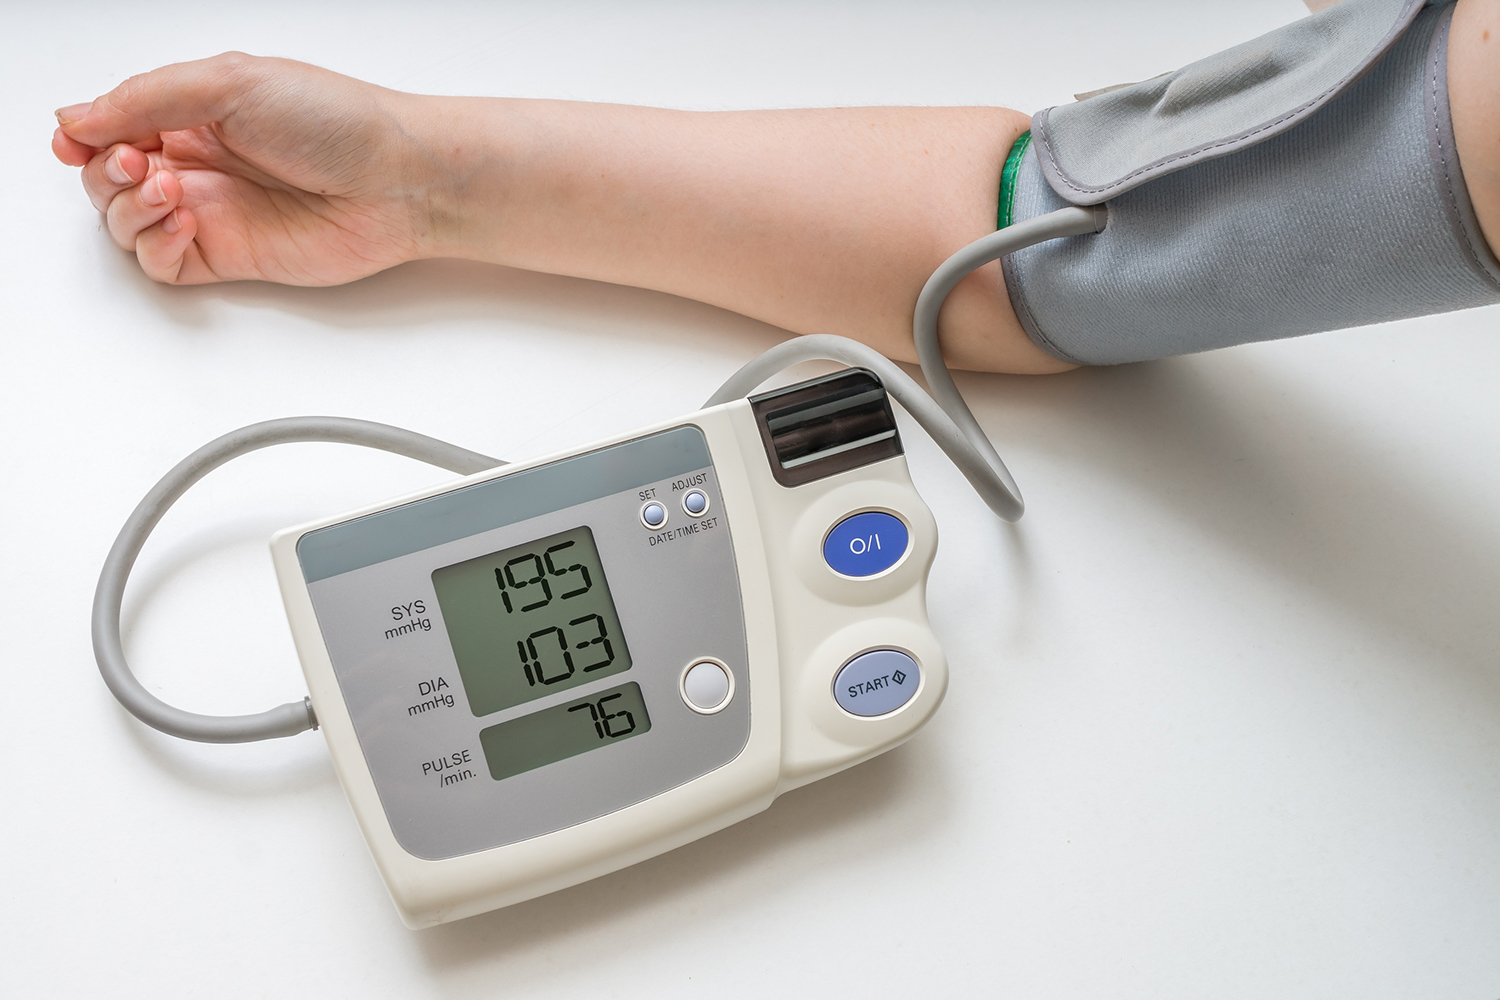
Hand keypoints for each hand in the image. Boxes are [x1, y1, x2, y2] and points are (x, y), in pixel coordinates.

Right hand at [52, 53, 438, 284]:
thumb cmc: (336, 121)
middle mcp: (198, 161)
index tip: (75, 139)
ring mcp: (212, 210)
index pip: (113, 126)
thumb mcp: (231, 82)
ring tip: (169, 188)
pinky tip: (182, 222)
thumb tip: (78, 118)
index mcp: (194, 112)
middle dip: (104, 171)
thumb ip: (148, 97)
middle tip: (139, 164)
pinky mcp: (230, 256)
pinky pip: (162, 262)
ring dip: (126, 206)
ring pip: (126, 221)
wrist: (398, 180)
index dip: (85, 134)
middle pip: (109, 177)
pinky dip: (154, 244)